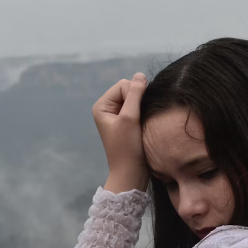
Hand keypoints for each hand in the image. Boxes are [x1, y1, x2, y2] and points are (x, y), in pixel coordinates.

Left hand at [92, 72, 148, 192]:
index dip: (134, 96)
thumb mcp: (130, 118)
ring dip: (143, 107)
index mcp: (102, 106)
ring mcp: (118, 116)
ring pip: (136, 99)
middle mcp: (108, 109)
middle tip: (140, 120)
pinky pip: (139, 108)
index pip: (124, 85)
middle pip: (129, 90)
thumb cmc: (127, 147)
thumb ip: (135, 94)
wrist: (131, 173)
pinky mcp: (127, 123)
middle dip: (139, 100)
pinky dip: (144, 113)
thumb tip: (140, 74)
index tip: (137, 115)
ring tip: (142, 123)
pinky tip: (145, 125)